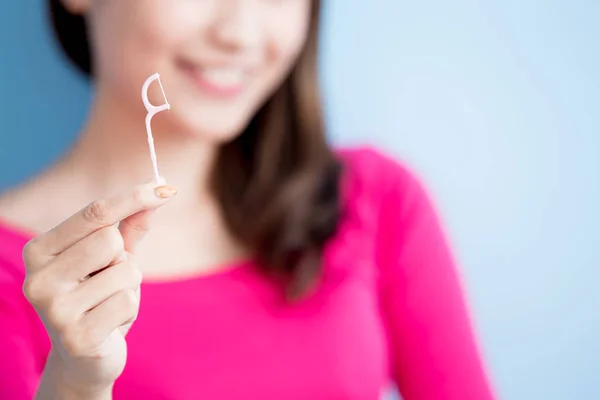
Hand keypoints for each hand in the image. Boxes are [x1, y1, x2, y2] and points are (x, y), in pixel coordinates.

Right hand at [22, 182, 176, 394]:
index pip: (94, 213)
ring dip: (129, 287)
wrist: (84, 358)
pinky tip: (110, 324)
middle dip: (123, 258)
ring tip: (108, 304)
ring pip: (125, 271)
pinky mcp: (76, 336)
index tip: (167, 187)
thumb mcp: (113, 258)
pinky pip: (128, 302)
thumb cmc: (98, 297)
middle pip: (109, 240)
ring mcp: (54, 310)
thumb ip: (131, 226)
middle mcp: (38, 278)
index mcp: (40, 251)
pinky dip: (130, 310)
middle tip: (108, 280)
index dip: (134, 197)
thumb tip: (159, 188)